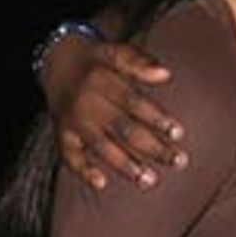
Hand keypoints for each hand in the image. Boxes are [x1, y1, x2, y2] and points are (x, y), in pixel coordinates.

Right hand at [40, 33, 186, 189]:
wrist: (55, 63)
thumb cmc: (97, 60)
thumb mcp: (116, 52)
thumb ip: (140, 62)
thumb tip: (166, 74)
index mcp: (103, 81)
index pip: (134, 103)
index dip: (156, 118)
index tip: (179, 134)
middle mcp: (87, 103)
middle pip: (123, 129)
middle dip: (152, 147)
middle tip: (179, 162)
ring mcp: (73, 121)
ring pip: (101, 146)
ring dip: (126, 165)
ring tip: (150, 180)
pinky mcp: (62, 134)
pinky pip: (69, 155)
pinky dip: (83, 170)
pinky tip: (102, 184)